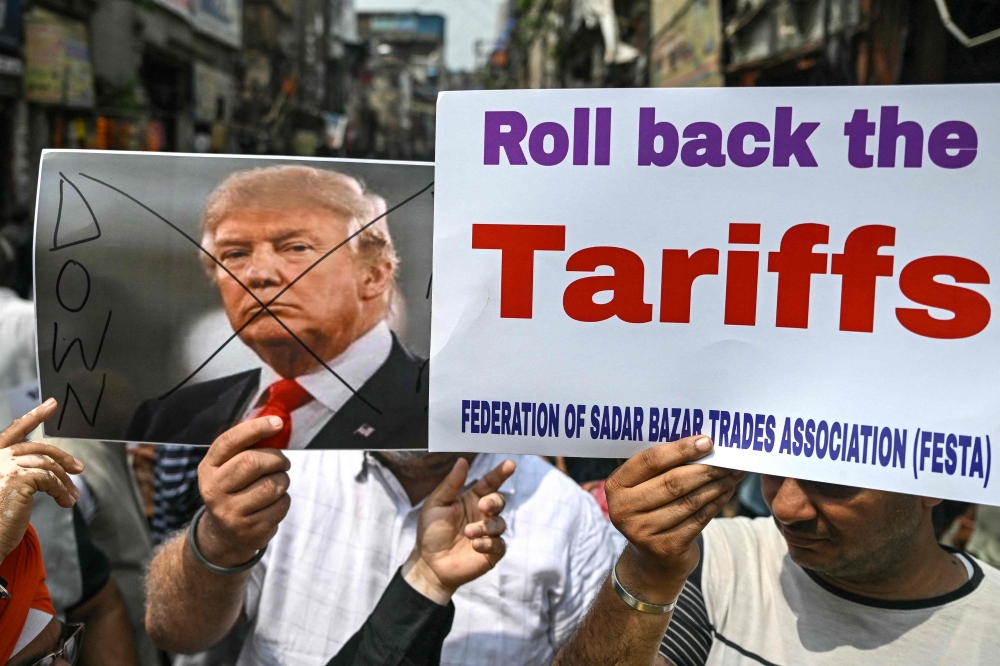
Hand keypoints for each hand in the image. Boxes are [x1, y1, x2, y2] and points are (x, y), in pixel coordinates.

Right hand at [0, 398, 84, 561]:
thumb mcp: (7, 491)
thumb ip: (22, 474)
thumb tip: (57, 467)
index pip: (13, 431)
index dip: (34, 417)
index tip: (52, 404)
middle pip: (37, 448)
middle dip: (62, 457)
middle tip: (79, 468)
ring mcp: (4, 468)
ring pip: (47, 464)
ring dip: (65, 481)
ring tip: (73, 496)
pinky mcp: (17, 480)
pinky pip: (50, 479)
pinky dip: (62, 490)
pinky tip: (65, 502)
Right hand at [196, 417, 290, 567]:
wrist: (226, 534)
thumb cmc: (235, 490)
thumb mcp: (228, 468)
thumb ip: (246, 448)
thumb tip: (276, 424)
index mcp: (208, 468)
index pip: (230, 441)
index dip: (256, 428)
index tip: (277, 423)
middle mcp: (214, 491)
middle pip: (253, 462)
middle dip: (277, 459)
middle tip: (283, 463)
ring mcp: (229, 513)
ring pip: (272, 485)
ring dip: (284, 480)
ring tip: (278, 483)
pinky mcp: (249, 530)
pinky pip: (280, 506)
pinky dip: (284, 500)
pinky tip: (274, 503)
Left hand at [403, 458, 515, 603]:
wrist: (429, 564)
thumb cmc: (431, 532)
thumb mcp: (436, 504)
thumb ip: (451, 484)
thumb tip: (463, 460)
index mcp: (472, 500)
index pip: (490, 483)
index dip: (500, 473)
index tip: (510, 464)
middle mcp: (483, 515)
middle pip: (499, 501)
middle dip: (494, 502)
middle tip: (482, 507)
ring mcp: (488, 534)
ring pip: (500, 524)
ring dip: (486, 527)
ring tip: (468, 533)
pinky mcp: (491, 553)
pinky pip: (499, 545)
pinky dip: (489, 543)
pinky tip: (475, 545)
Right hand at [605, 436, 744, 602]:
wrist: (651, 559)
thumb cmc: (652, 509)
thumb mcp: (644, 487)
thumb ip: (661, 467)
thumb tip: (702, 441)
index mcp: (616, 486)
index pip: (650, 461)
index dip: (681, 449)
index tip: (707, 441)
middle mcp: (623, 510)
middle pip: (673, 482)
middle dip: (705, 468)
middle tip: (729, 457)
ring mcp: (642, 532)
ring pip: (689, 501)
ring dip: (717, 484)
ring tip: (734, 472)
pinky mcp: (664, 548)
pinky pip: (698, 519)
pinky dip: (717, 503)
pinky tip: (728, 490)